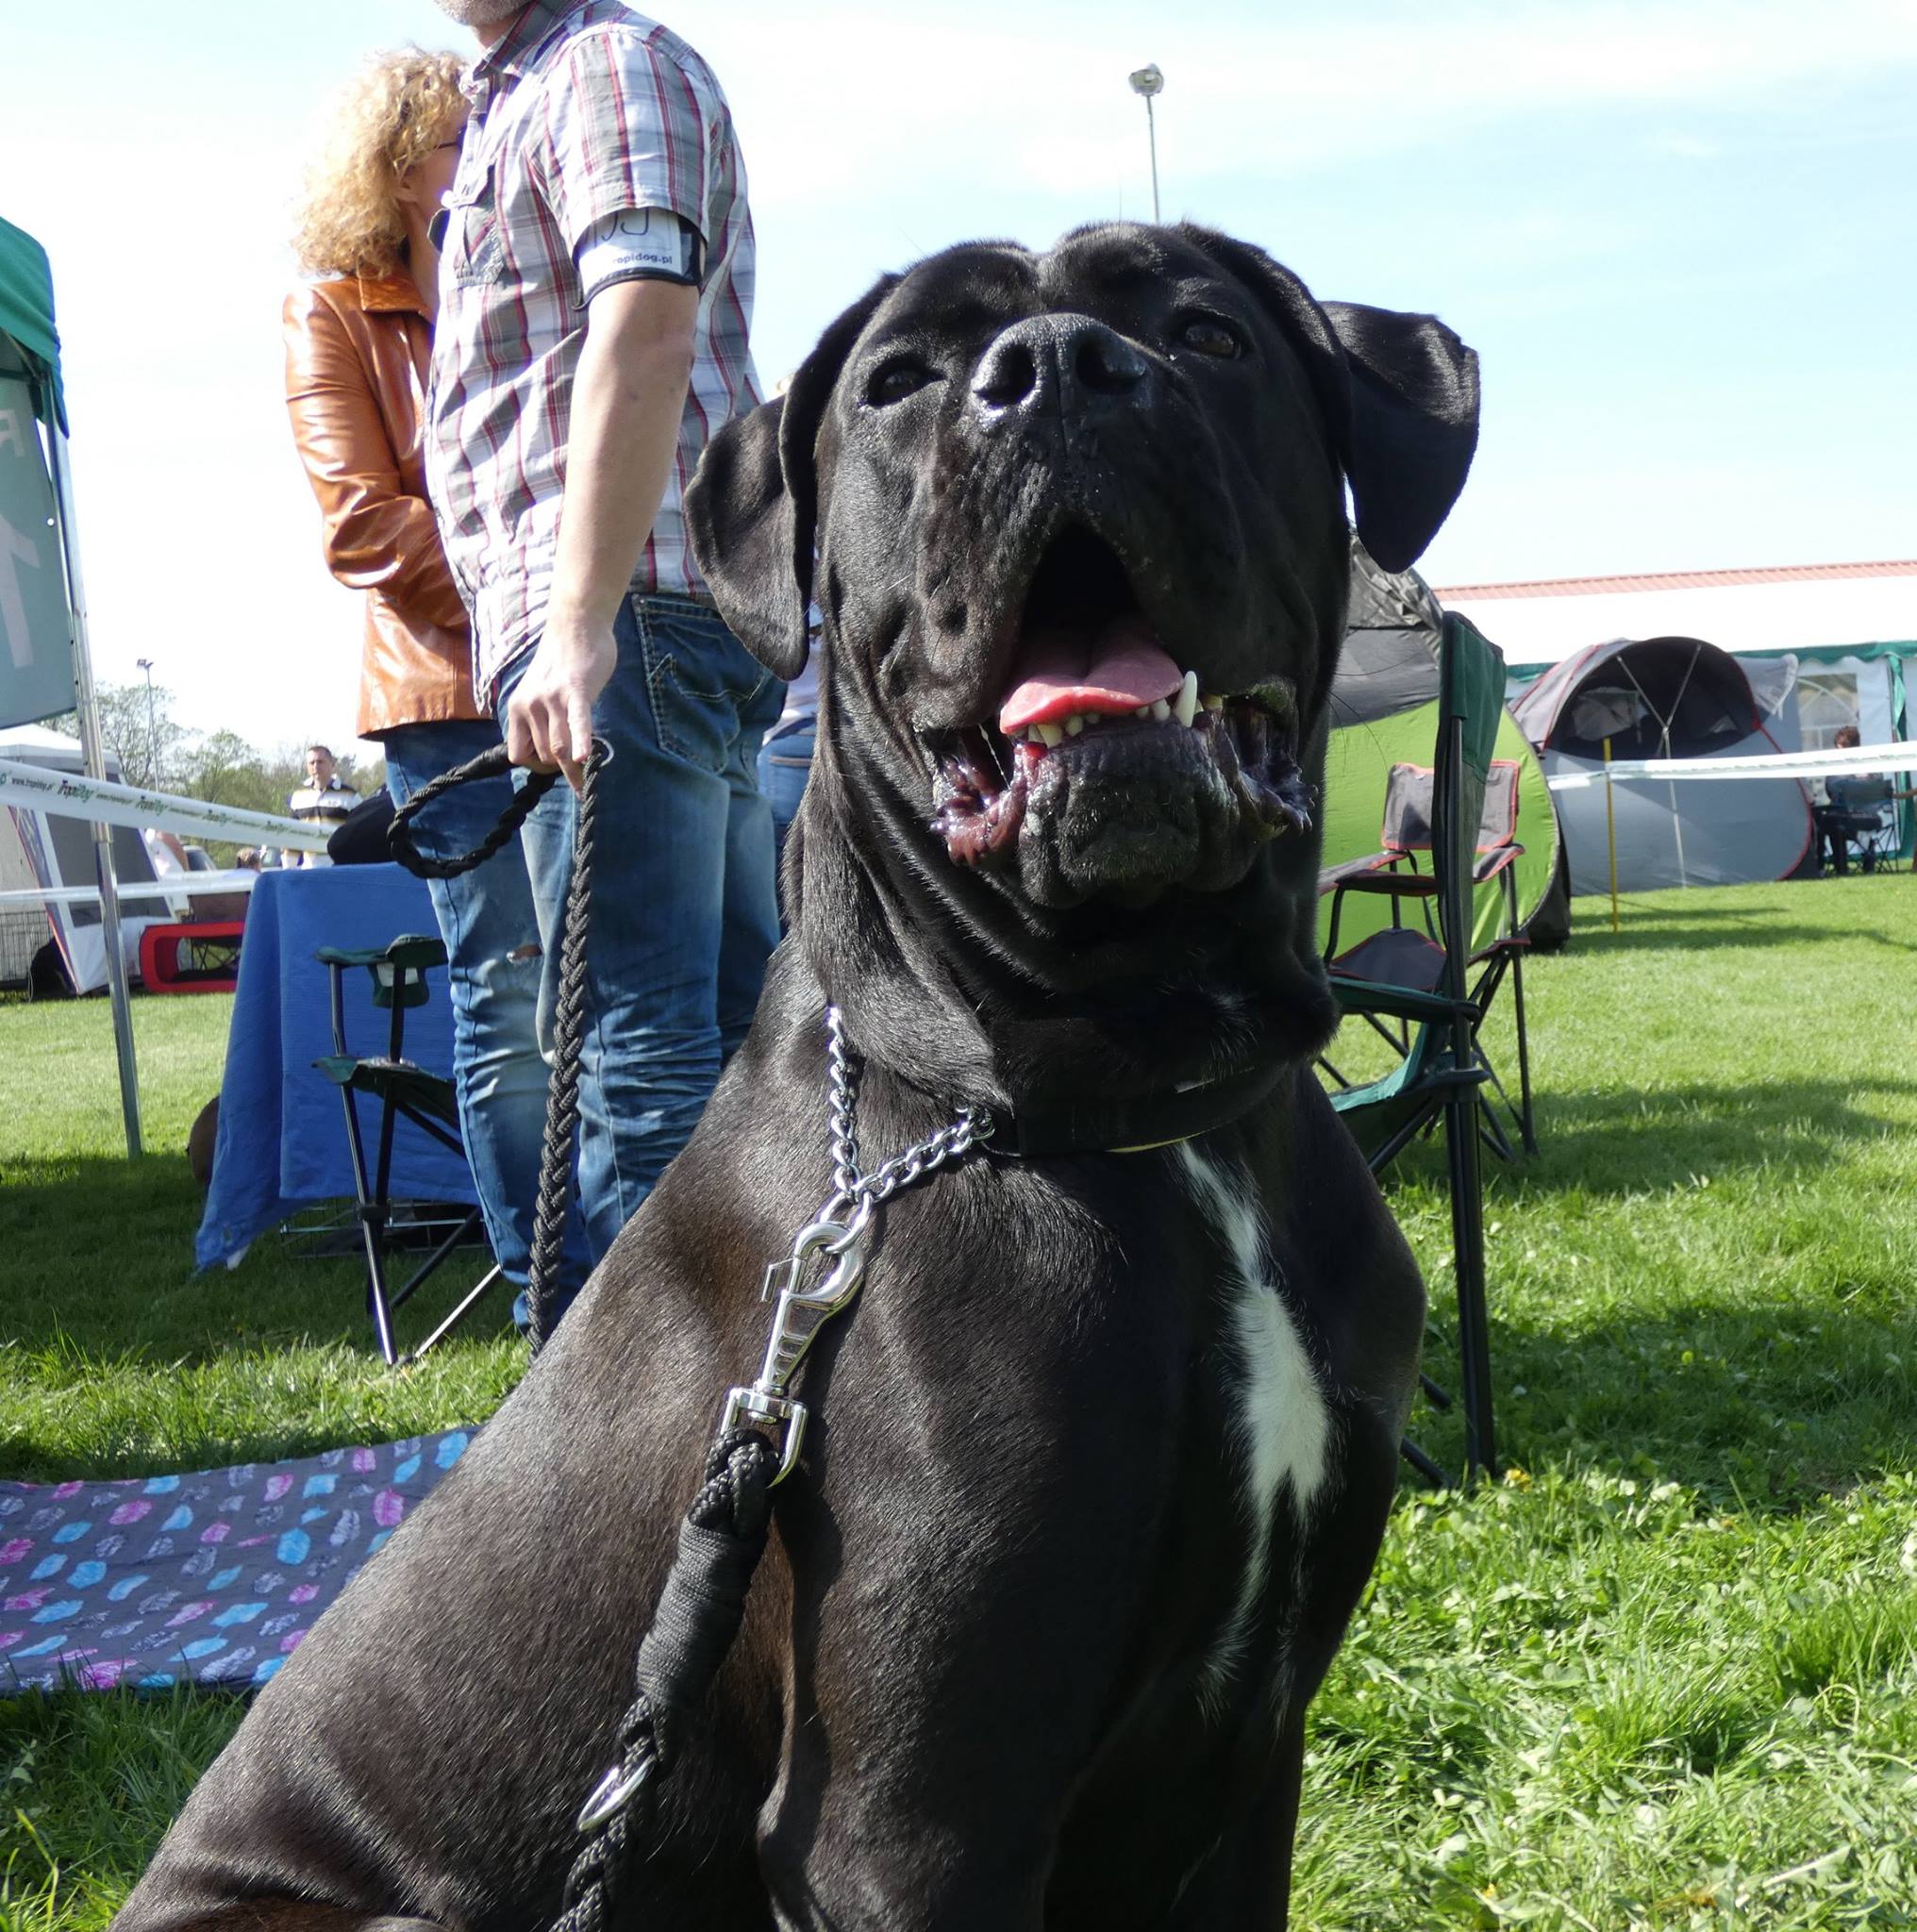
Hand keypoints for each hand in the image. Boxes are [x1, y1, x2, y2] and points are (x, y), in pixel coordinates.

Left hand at [504, 618, 616, 789]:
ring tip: (589, 780)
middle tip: (578, 768)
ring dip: (574, 768)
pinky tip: (584, 758)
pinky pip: (577, 723)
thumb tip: (555, 750)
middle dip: (560, 766)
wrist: (576, 624)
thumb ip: (541, 718)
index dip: (535, 765)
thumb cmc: (562, 660)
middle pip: (543, 754)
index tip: (553, 765)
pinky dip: (580, 742)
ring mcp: (552, 699)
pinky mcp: (576, 692)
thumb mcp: (538, 691)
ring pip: (559, 747)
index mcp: (518, 706)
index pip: (517, 753)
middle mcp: (530, 705)